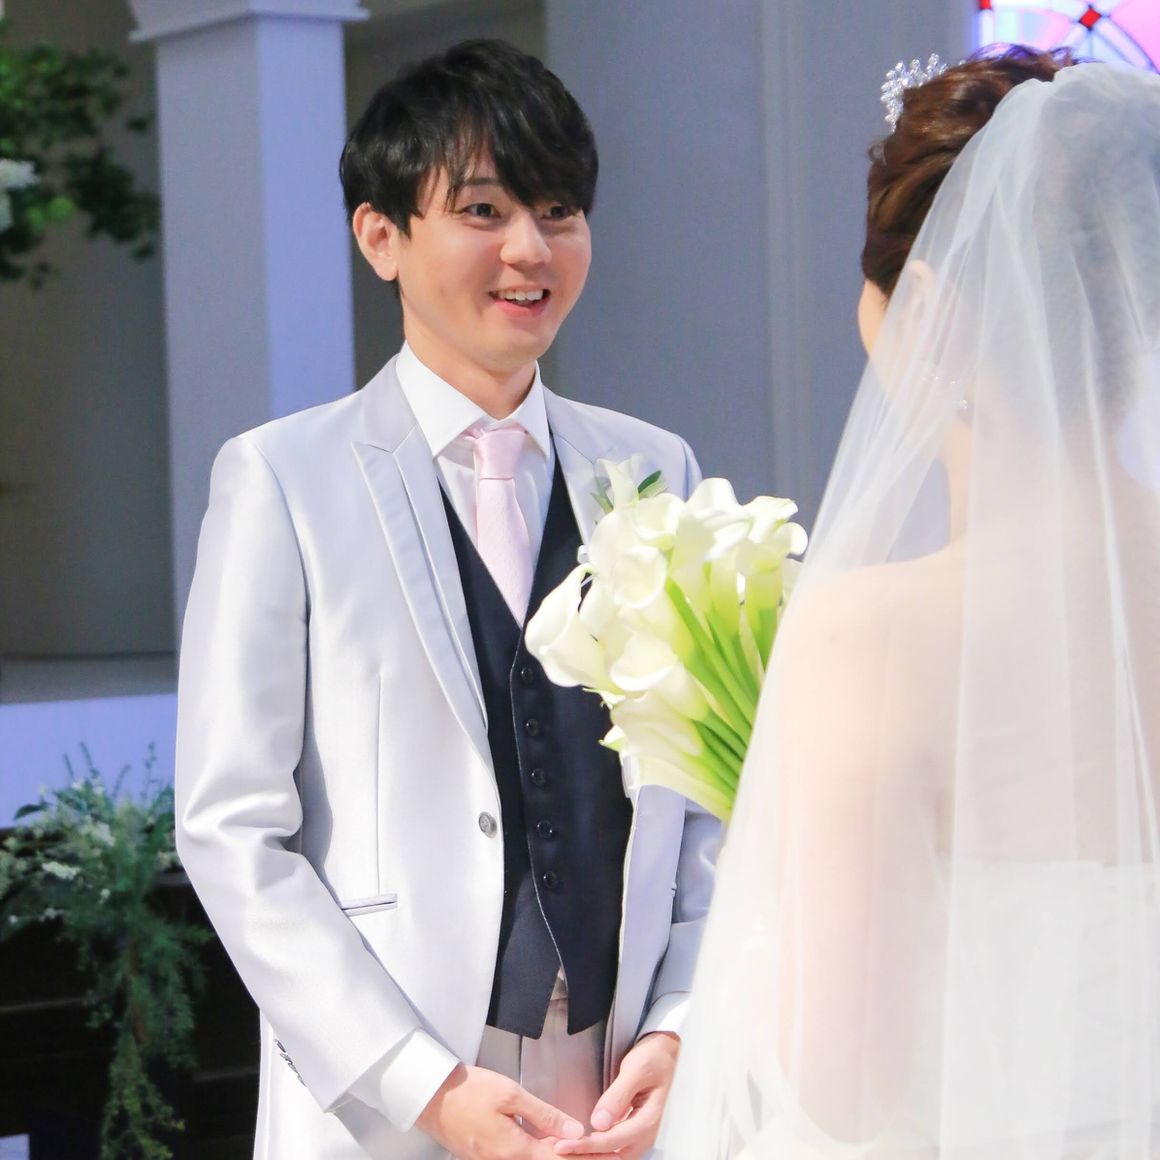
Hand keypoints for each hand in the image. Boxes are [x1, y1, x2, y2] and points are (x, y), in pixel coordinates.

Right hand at [417, 1064, 584, 1159]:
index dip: (583, 1156)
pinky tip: (550, 1143)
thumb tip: (574, 1130)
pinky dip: (539, 1153)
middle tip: (599, 1151)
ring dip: (556, 1156)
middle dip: (574, 1158)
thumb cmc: (468, 1091)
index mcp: (514, 1150)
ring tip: (580, 1147)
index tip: (604, 1151)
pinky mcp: (486, 1158)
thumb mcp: (510, 1094)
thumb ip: (544, 1115)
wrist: (431, 1098)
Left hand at [553, 1032, 679, 1158]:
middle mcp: (645, 1134)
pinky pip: (614, 1148)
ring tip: (563, 1151)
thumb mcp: (636, 1069)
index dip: (586, 1146)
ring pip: (613, 1157)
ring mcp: (640, 1135)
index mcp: (648, 1120)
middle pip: (612, 1157)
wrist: (666, 1053)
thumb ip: (618, 1096)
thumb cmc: (653, 1057)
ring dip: (589, 1156)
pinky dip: (595, 1151)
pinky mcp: (633, 1132)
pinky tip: (578, 1146)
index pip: (612, 1142)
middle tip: (557, 1150)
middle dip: (584, 1157)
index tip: (562, 1146)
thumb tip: (599, 1123)